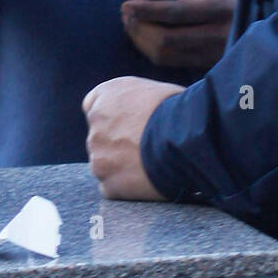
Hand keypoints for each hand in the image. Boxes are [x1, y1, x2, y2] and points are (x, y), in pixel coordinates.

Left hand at [83, 76, 182, 199]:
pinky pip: (112, 187)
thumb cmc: (176, 111)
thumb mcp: (153, 91)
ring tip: (148, 164)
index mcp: (106, 95)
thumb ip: (135, 100)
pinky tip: (146, 180)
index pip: (94, 106)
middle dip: (116, 142)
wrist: (183, 140)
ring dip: (120, 165)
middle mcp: (95, 123)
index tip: (125, 124)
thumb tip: (141, 110)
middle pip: (100, 137)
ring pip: (104, 163)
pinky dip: (126, 186)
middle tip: (142, 146)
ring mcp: (99, 156)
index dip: (111, 117)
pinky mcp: (108, 183)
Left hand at [121, 0, 239, 69]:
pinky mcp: (206, 65)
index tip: (127, 4)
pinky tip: (144, 37)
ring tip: (131, 24)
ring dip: (141, 40)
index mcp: (218, 7)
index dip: (147, 10)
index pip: (176, 11)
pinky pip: (171, 62)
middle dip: (139, 27)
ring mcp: (211, 53)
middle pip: (166, 39)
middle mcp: (215, 33)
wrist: (267, 25)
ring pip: (166, 55)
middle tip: (126, 13)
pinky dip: (151, 50)